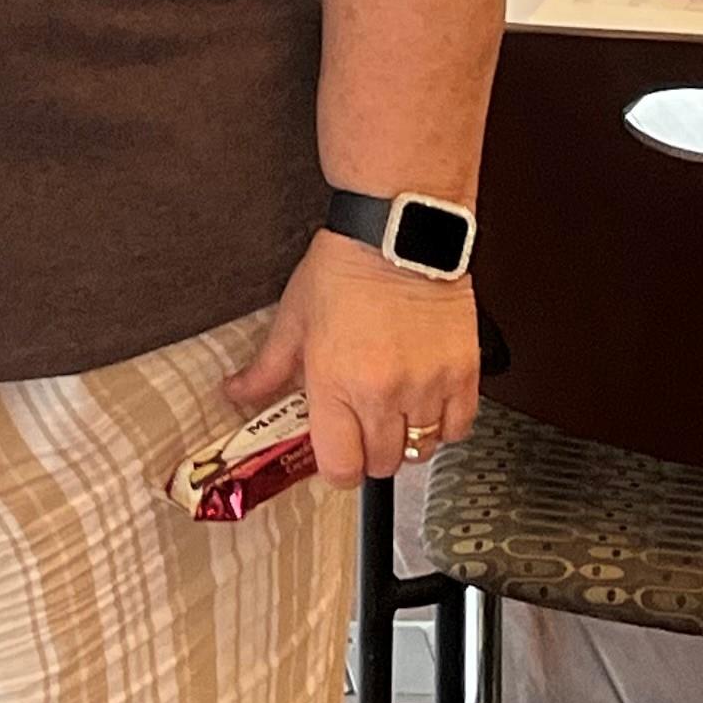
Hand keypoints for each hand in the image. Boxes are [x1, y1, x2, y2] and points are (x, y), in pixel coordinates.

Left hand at [223, 229, 480, 490]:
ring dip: (405, 439)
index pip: (341, 469)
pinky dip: (444, 426)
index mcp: (335, 383)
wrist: (398, 233)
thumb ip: (267, 369)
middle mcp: (383, 392)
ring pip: (421, 450)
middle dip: (368, 453)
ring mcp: (427, 386)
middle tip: (360, 425)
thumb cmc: (345, 268)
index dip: (336, 469)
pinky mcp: (463, 374)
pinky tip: (427, 403)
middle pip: (382, 465)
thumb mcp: (293, 319)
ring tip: (393, 410)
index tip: (335, 453)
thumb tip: (238, 393)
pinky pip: (459, 428)